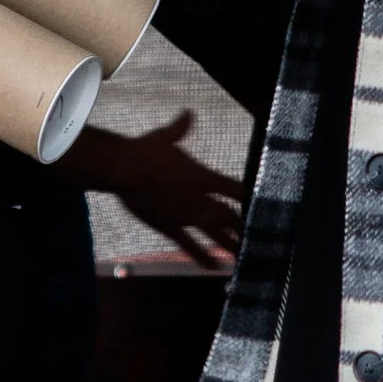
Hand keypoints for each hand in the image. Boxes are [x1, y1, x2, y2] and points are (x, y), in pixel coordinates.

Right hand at [49, 112, 242, 268]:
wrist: (124, 169)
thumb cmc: (145, 150)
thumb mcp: (164, 136)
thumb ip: (180, 128)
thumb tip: (188, 113)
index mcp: (202, 176)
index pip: (234, 189)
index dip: (248, 197)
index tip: (258, 204)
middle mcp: (199, 199)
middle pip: (228, 215)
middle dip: (241, 224)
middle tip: (256, 234)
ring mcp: (186, 216)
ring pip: (214, 233)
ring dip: (230, 244)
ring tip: (244, 255)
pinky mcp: (170, 227)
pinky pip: (190, 246)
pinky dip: (202, 257)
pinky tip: (214, 267)